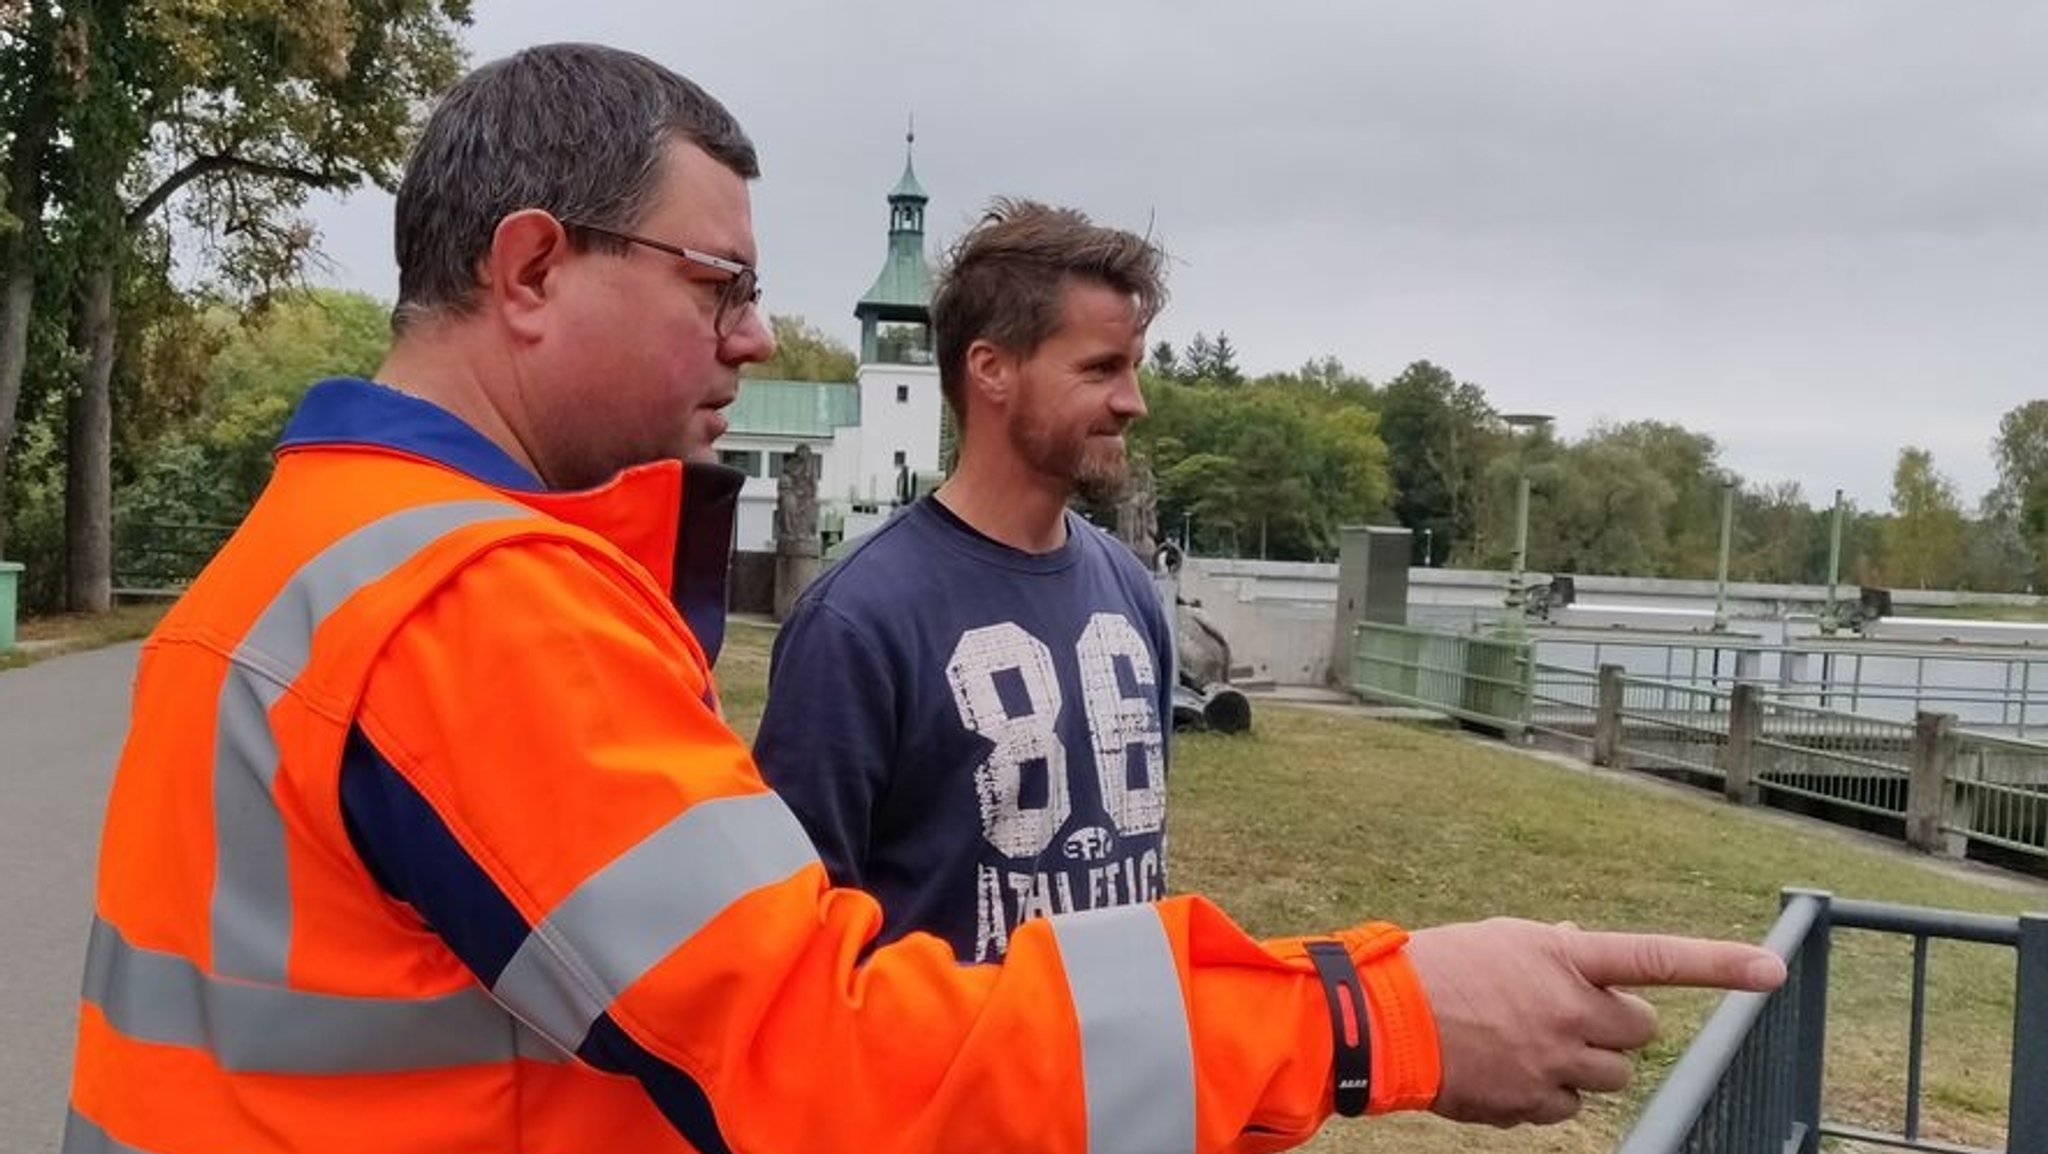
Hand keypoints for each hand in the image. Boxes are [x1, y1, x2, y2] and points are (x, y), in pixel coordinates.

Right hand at [1401, 918, 1785, 1126]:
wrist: (1384, 1022)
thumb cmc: (1437, 968)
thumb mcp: (1499, 939)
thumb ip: (1551, 950)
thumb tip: (1578, 947)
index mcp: (1564, 961)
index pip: (1656, 958)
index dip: (1720, 964)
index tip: (1772, 971)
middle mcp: (1570, 1012)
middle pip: (1639, 1029)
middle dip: (1614, 1024)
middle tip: (1572, 1014)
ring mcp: (1555, 1063)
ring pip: (1611, 1075)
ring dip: (1586, 1061)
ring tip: (1534, 1043)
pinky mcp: (1533, 1103)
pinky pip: (1570, 1106)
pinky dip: (1549, 1092)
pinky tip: (1510, 1071)